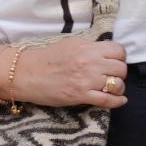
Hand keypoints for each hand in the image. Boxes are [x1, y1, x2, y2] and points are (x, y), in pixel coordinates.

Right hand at [9, 38, 129, 108]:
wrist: (25, 73)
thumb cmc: (45, 59)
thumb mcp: (70, 44)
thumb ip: (89, 47)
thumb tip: (104, 53)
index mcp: (87, 48)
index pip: (118, 50)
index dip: (119, 57)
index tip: (114, 62)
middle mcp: (89, 62)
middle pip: (120, 68)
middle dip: (119, 73)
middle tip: (112, 76)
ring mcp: (86, 80)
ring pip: (117, 84)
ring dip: (118, 87)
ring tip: (112, 88)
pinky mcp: (80, 96)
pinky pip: (108, 100)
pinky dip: (117, 101)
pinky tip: (120, 100)